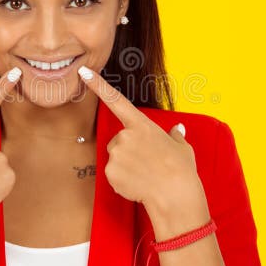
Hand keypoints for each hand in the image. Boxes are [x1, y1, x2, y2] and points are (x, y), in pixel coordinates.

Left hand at [77, 65, 208, 222]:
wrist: (175, 194)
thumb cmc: (181, 170)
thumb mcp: (182, 147)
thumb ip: (175, 136)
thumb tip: (178, 129)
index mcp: (141, 124)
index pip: (115, 99)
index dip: (97, 84)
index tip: (83, 71)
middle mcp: (125, 136)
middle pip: (117, 140)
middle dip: (128, 150)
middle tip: (147, 162)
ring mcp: (116, 154)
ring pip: (115, 158)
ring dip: (126, 166)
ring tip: (145, 174)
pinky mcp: (110, 172)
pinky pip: (113, 175)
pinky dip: (123, 180)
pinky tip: (138, 184)